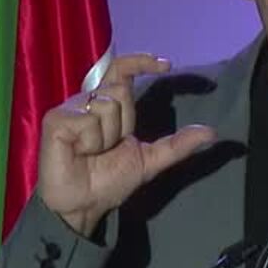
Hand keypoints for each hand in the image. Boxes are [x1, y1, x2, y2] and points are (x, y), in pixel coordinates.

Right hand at [37, 53, 216, 237]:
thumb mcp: (149, 160)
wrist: (83, 205)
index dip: (142, 62)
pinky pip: (88, 120)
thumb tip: (211, 132)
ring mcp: (69, 108)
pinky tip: (77, 152)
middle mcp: (88, 100)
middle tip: (106, 149)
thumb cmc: (108, 181)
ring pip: (107, 105)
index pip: (123, 70)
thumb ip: (177, 145)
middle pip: (121, 92)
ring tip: (89, 153)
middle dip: (122, 125)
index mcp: (107, 105)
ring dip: (105, 137)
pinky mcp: (55, 119)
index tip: (168, 64)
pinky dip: (89, 141)